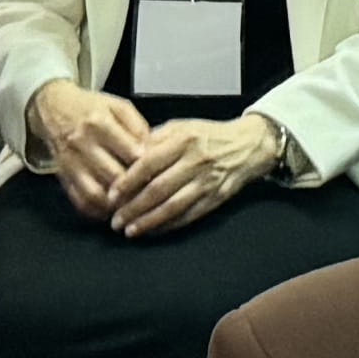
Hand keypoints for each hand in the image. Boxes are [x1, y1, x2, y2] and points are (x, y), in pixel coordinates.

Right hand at [26, 82, 156, 219]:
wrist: (54, 108)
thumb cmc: (92, 108)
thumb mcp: (118, 106)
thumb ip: (137, 126)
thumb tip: (151, 152)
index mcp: (100, 122)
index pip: (129, 152)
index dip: (147, 167)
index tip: (160, 174)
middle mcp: (82, 143)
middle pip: (113, 176)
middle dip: (134, 189)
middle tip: (149, 196)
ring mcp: (70, 162)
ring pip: (95, 193)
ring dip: (115, 205)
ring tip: (131, 207)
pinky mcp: (62, 176)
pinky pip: (79, 200)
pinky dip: (96, 210)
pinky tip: (111, 210)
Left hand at [105, 113, 284, 239]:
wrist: (247, 146)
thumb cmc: (209, 135)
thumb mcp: (181, 126)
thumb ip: (154, 139)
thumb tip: (126, 155)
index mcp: (184, 140)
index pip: (149, 163)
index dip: (127, 181)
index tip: (111, 195)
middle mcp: (195, 161)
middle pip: (158, 189)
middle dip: (133, 208)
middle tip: (115, 220)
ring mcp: (206, 182)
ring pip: (172, 207)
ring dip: (148, 222)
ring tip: (129, 230)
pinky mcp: (214, 199)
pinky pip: (187, 216)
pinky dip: (168, 226)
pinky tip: (152, 231)